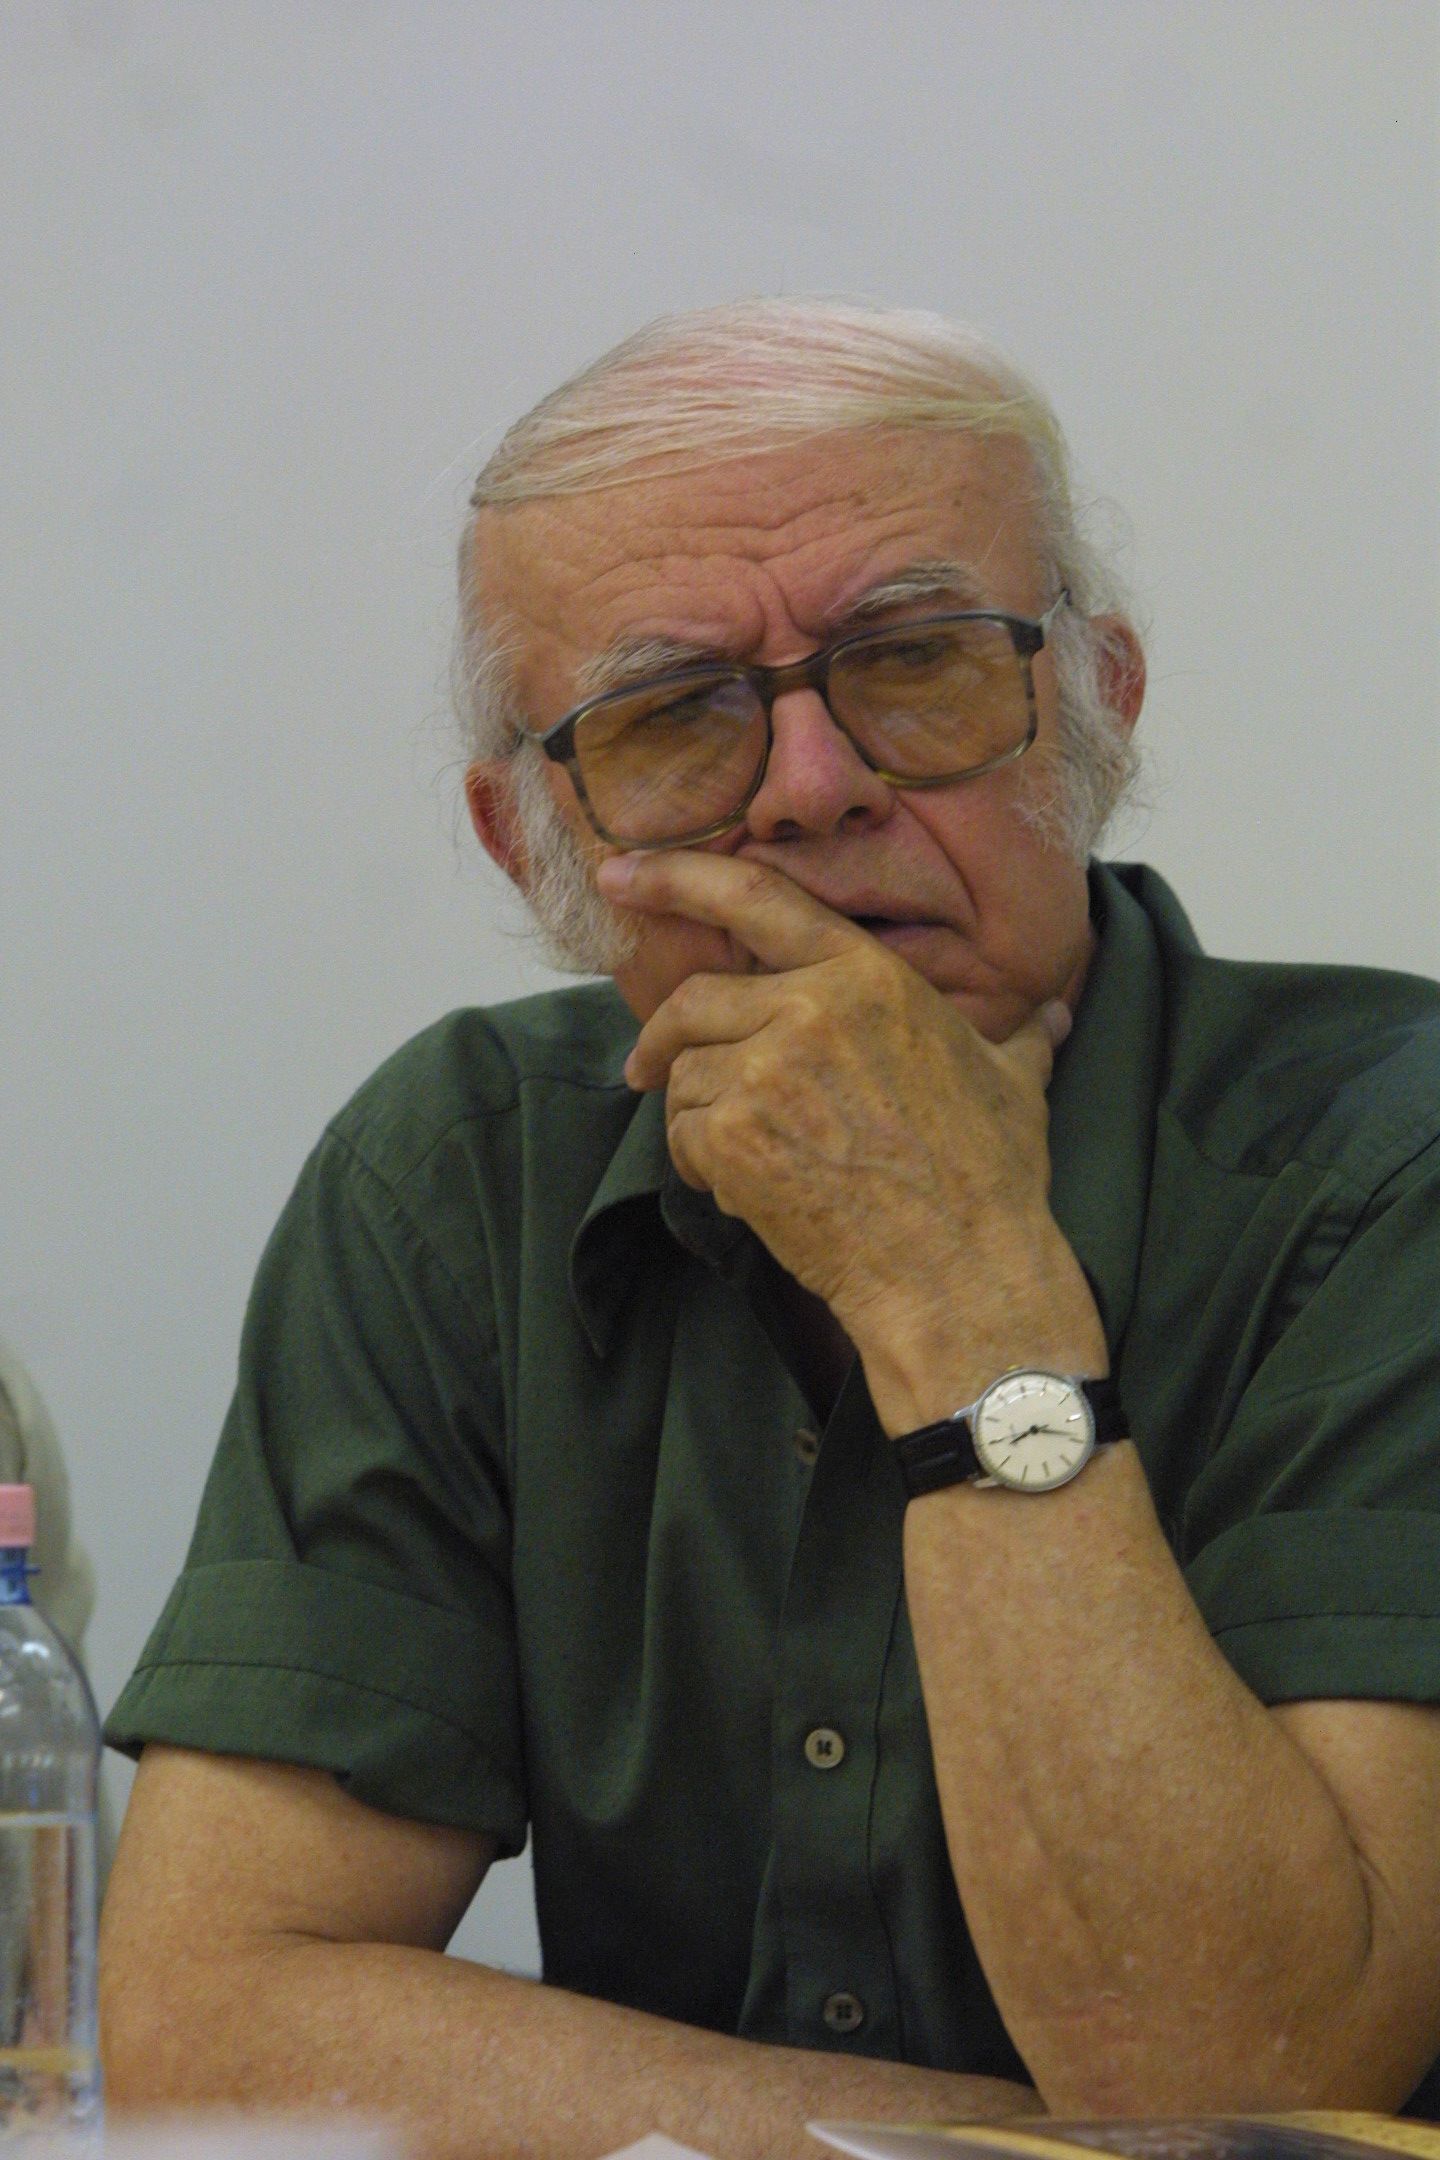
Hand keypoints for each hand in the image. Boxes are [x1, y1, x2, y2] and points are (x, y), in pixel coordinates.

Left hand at [599, 850, 1105, 1428]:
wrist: (959, 1270)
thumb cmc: (991, 1180)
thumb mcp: (1014, 1082)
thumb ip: (1018, 1035)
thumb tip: (1053, 1016)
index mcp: (867, 975)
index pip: (754, 896)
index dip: (675, 876)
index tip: (622, 875)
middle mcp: (810, 1008)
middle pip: (694, 1001)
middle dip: (660, 1040)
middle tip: (645, 1070)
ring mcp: (767, 1070)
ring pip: (686, 1075)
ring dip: (697, 1118)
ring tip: (749, 1161)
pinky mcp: (735, 1136)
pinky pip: (683, 1136)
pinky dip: (700, 1167)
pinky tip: (750, 1193)